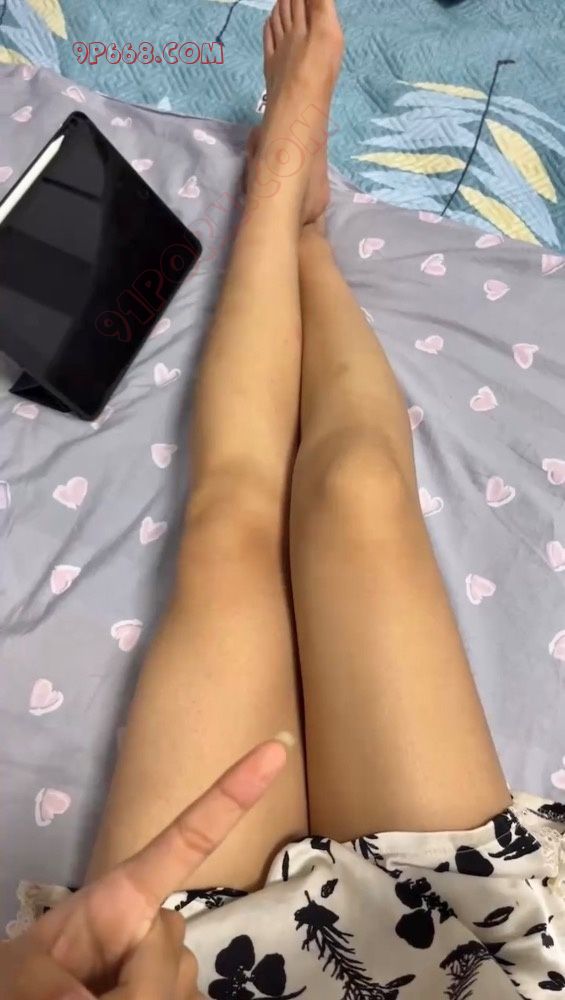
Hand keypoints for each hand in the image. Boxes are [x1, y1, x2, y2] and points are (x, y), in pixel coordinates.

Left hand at [1, 738, 289, 997]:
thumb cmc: (23, 987)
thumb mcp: (36, 978)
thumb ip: (94, 978)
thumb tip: (158, 979)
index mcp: (122, 896)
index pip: (186, 839)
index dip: (232, 795)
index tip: (275, 748)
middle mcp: (154, 927)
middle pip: (176, 938)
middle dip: (138, 974)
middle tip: (84, 994)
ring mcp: (169, 968)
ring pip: (185, 982)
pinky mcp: (178, 993)